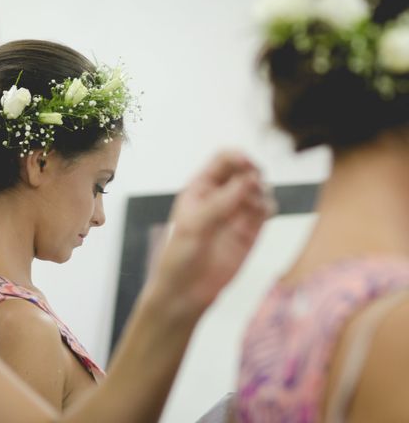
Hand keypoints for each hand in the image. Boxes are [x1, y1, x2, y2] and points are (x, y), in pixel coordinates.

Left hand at [156, 151, 273, 310]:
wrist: (186, 291)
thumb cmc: (180, 256)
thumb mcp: (194, 226)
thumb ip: (221, 202)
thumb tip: (248, 179)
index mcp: (200, 188)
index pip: (223, 160)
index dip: (237, 157)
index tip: (247, 164)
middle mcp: (220, 196)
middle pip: (244, 170)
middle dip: (253, 172)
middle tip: (254, 184)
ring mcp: (236, 213)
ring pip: (258, 188)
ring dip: (262, 189)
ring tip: (254, 204)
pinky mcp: (250, 231)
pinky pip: (265, 210)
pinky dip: (268, 206)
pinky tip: (262, 213)